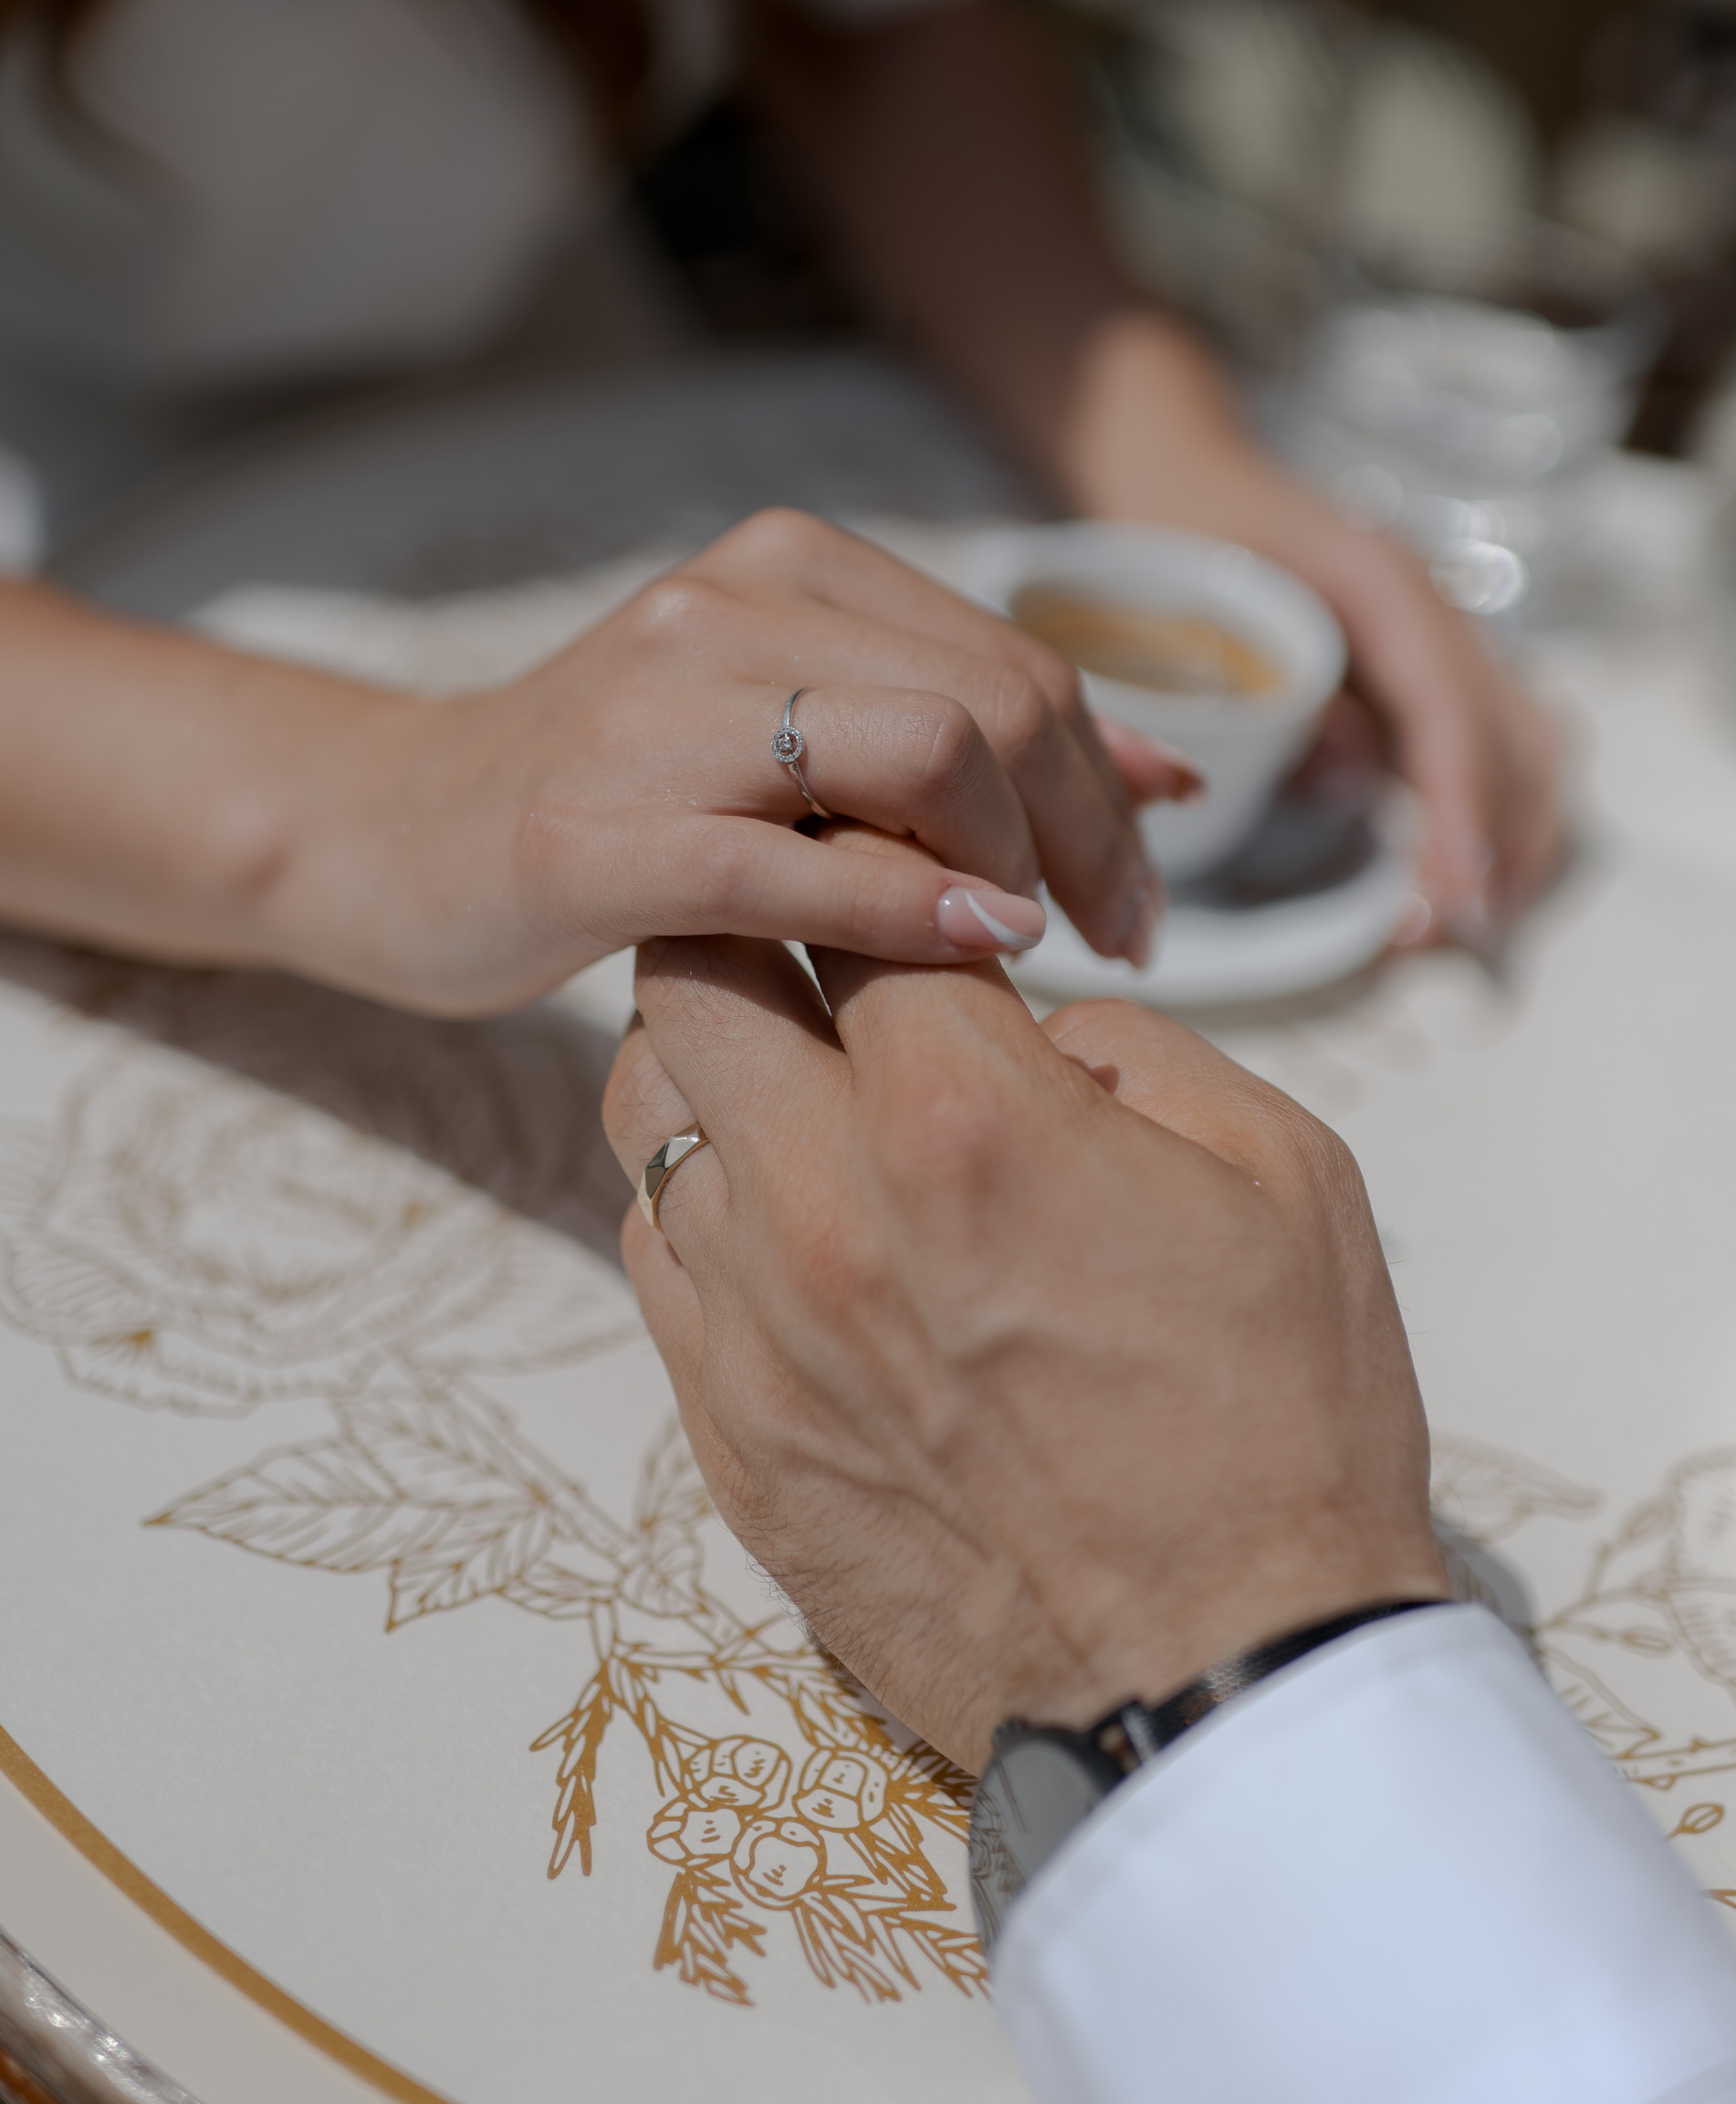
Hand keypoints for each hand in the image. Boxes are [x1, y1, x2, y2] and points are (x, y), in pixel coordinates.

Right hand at [277, 510, 1192, 1013]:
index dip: (1113, 776)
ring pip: (925, 751)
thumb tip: (1165, 776)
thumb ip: (950, 731)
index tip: (1146, 877)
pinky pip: (801, 863)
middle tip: (1125, 936)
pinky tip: (979, 951)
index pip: (1018, 657)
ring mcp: (656, 714)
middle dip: (1095, 829)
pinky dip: (914, 908)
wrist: (388, 832)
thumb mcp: (785, 730)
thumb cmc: (616, 797)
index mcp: (785, 564)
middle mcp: (726, 605)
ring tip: (1042, 949)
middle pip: (999, 699)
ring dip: (1022, 863)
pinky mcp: (596, 832)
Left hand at [601, 843, 1447, 1772]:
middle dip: (748, 921)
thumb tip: (1026, 1024)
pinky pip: (655, 1257)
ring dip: (715, 1063)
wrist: (1226, 1680)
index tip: (893, 854)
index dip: (873, 854)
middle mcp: (826, 1208)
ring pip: (647, 1114)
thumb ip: (1136, 1049)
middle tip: (817, 935)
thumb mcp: (1285, 1172)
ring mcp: (758, 1331)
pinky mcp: (731, 1436)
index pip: (850, 905)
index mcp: (968, 1118)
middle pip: (688, 976)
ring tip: (799, 1074)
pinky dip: (704, 1200)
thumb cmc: (1282, 1419)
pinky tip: (792, 1214)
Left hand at [1058, 315, 1562, 944]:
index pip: (1448, 712)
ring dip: (1514, 837)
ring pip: (1527, 744)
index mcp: (1383, 586)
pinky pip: (1500, 743)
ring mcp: (1442, 637)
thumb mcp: (1203, 606)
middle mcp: (1434, 610)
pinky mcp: (1430, 669)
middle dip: (1497, 844)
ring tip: (1474, 923)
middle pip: (1514, 737)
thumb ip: (1278, 688)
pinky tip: (1467, 877)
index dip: (1459, 811)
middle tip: (1452, 935)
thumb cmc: (1176, 533)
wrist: (1179, 470)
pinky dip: (1498, 813)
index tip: (1454, 897)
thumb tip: (1353, 774)